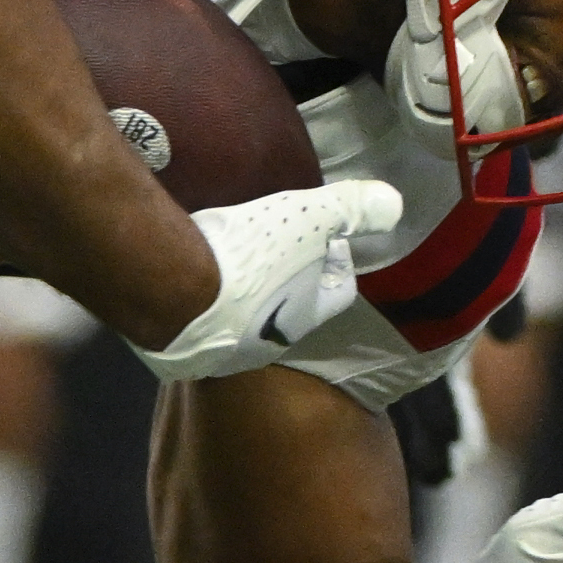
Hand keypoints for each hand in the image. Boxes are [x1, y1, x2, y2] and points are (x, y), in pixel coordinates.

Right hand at [130, 178, 396, 383]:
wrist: (169, 289)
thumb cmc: (247, 257)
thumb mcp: (308, 219)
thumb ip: (351, 208)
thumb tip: (393, 205)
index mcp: (303, 319)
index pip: (337, 293)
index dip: (337, 264)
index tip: (326, 240)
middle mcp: (265, 348)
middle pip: (286, 312)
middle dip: (285, 285)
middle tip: (272, 248)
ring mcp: (217, 356)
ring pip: (238, 326)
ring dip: (238, 300)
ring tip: (225, 264)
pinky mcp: (175, 357)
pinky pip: (193, 331)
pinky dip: (194, 310)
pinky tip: (184, 284)